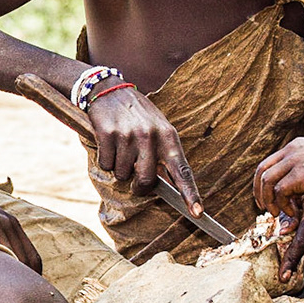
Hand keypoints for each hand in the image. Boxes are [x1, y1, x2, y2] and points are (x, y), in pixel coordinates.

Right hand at [86, 87, 202, 214]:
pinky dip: (105, 160)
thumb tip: (167, 187)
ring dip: (119, 169)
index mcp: (168, 136)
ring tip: (120, 149)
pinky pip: (106, 164)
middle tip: (135, 181)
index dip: (190, 193)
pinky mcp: (108, 134)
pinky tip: (108, 144)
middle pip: (146, 180)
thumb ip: (164, 153)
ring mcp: (128, 135)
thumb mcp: (158, 128)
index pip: (182, 170)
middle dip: (139, 187)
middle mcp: (150, 135)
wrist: (109, 90)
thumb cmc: (137, 115)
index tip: (197, 212)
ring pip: (123, 174)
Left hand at [253, 138, 303, 218]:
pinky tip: (293, 212)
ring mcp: (295, 162)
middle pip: (261, 172)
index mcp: (295, 146)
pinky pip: (280, 192)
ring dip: (269, 201)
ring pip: (267, 183)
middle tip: (264, 208)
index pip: (267, 163)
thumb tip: (299, 183)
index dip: (261, 182)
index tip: (265, 197)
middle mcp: (291, 151)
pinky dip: (282, 205)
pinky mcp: (300, 175)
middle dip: (259, 193)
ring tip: (277, 213)